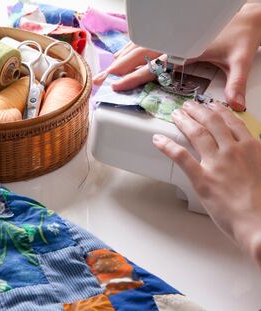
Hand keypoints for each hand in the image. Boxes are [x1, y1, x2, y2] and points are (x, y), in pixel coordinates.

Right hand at [93, 2, 260, 111]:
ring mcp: (172, 35)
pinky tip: (123, 54)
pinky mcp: (173, 33)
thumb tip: (234, 105)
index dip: (133, 76)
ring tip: (107, 69)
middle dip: (117, 68)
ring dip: (121, 57)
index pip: (153, 65)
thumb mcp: (240, 60)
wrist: (249, 16)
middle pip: (138, 54)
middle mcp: (174, 40)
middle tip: (100, 79)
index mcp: (185, 48)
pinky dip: (131, 47)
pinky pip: (146, 40)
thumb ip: (236, 83)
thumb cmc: (242, 35)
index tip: (117, 85)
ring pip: (139, 45)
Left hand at [153, 101, 260, 267]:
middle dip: (198, 111)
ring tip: (176, 115)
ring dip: (184, 121)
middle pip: (212, 123)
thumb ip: (255, 157)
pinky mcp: (202, 178)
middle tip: (188, 106)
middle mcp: (233, 150)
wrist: (260, 223)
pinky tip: (158, 140)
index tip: (212, 106)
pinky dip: (167, 146)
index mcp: (251, 148)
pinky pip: (181, 157)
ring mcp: (216, 163)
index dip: (219, 111)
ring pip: (197, 134)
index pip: (232, 122)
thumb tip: (249, 152)